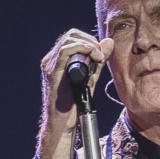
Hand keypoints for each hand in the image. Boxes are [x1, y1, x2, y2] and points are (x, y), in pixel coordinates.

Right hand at [37, 28, 114, 158]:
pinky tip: (93, 57)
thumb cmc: (74, 104)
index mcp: (58, 60)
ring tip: (98, 58)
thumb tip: (109, 42)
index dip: (90, 40)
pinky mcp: (52, 71)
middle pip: (71, 35)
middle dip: (90, 40)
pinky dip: (82, 49)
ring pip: (69, 40)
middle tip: (101, 55)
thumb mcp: (90, 78)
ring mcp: (50, 65)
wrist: (63, 123)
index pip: (74, 37)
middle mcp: (51, 60)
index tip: (101, 53)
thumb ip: (99, 60)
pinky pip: (65, 51)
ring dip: (88, 45)